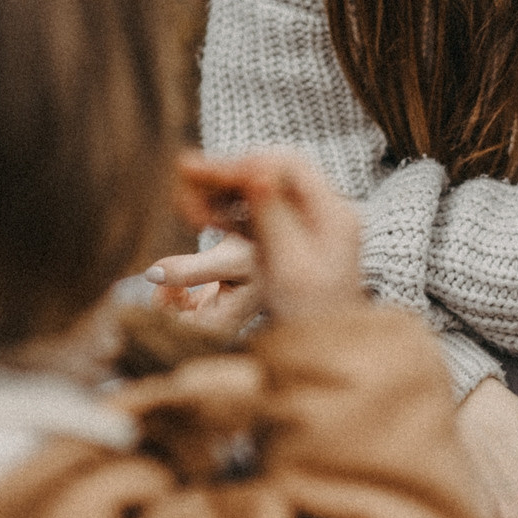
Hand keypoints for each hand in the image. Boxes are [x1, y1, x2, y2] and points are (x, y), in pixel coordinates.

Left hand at [146, 232, 262, 337]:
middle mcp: (218, 327)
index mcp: (224, 326)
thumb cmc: (262, 253)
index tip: (159, 289)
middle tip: (162, 278)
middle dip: (160, 308)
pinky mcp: (211, 304)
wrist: (278, 239)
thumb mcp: (228, 258)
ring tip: (171, 276)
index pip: (180, 337)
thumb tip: (150, 275)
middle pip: (174, 332)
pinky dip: (172, 294)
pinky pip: (181, 309)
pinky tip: (177, 279)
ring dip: (164, 300)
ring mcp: (214, 317)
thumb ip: (190, 269)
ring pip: (174, 321)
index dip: (161, 318)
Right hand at [156, 151, 364, 322]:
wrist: (329, 353)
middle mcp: (324, 211)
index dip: (244, 164)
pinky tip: (198, 213)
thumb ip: (273, 216)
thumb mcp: (290, 267)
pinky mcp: (293, 240)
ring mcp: (309, 225)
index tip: (205, 168)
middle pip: (272, 175)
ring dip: (222, 192)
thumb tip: (256, 171)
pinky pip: (258, 214)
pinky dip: (228, 212)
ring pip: (261, 193)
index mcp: (333, 213)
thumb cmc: (312, 317)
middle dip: (227, 174)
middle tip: (184, 169)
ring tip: (183, 194)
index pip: (287, 167)